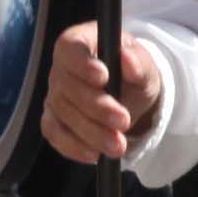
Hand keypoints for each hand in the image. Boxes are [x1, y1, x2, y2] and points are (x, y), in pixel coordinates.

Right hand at [42, 21, 165, 163]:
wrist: (129, 93)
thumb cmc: (133, 72)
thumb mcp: (144, 66)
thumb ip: (138, 62)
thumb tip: (128, 58)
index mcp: (80, 42)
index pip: (70, 47)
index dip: (82, 63)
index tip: (103, 77)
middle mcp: (62, 67)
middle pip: (68, 86)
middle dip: (96, 107)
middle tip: (123, 121)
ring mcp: (54, 94)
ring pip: (64, 114)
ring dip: (91, 132)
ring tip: (118, 146)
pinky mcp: (53, 118)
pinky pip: (55, 133)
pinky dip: (72, 146)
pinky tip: (94, 154)